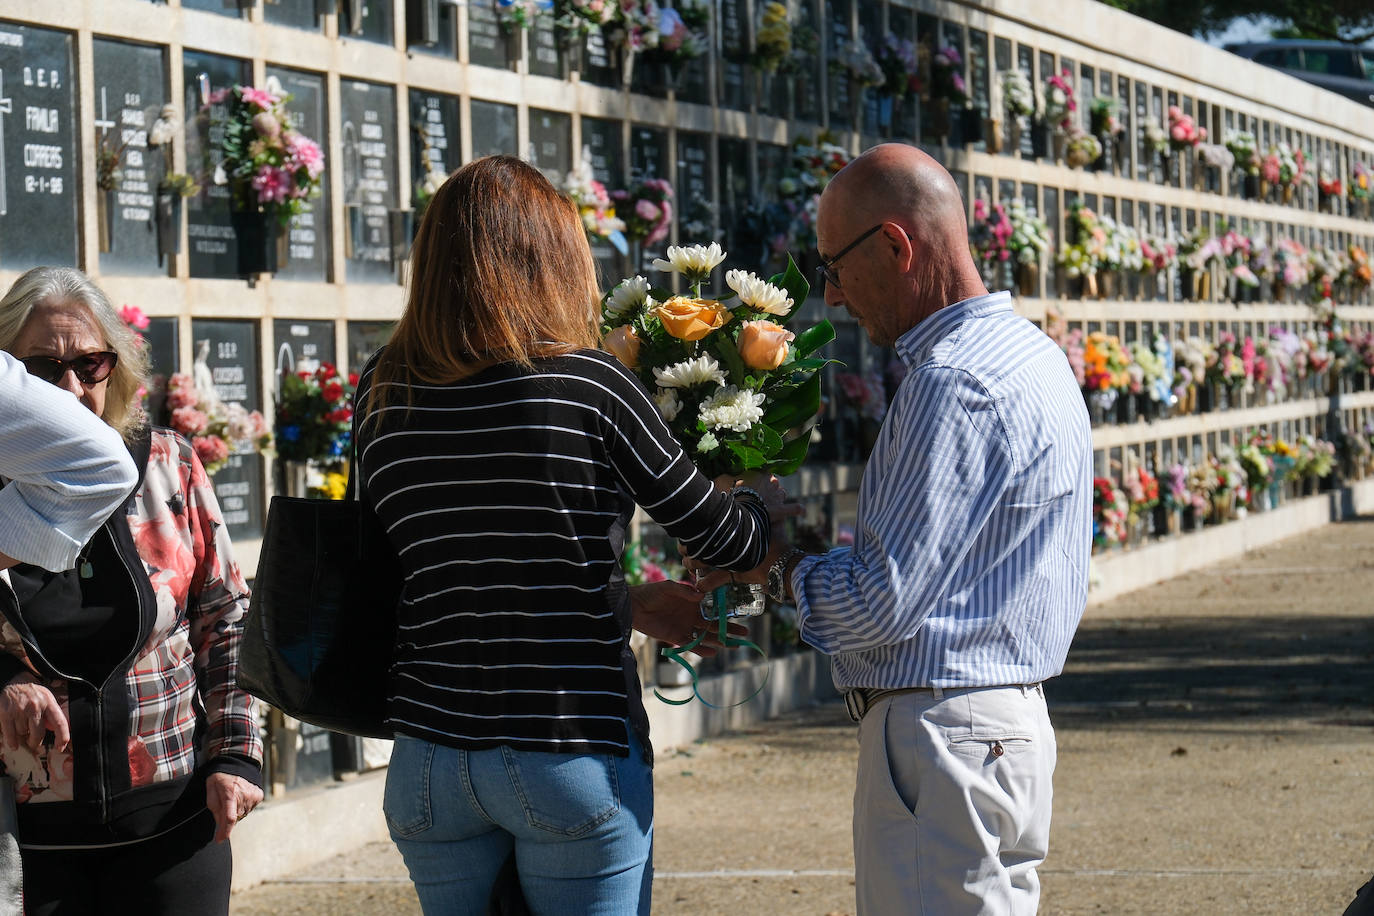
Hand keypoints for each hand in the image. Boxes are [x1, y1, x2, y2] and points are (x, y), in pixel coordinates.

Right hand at [0, 673, 69, 753]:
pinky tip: (14, 744)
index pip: (60, 723)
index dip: (62, 737)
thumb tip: (56, 732)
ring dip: (22, 734)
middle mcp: (36, 706)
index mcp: (49, 702)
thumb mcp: (46, 699)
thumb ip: (51, 714)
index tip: (60, 747)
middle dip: (35, 741)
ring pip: (23, 733)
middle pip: (38, 733)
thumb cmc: (31, 694)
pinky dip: (12, 741)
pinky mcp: (6, 713)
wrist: (12, 682)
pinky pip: (10, 735)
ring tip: (21, 726)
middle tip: (33, 742)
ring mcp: (20, 710)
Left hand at [206, 772, 263, 842]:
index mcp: (230, 794)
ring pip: (243, 815)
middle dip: (227, 817)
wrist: (237, 764)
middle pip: (235, 818)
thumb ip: (215, 809)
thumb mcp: (211, 791)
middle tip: (224, 805)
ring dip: (236, 812)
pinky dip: (244, 807)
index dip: (225, 830)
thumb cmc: (220, 778)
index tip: (220, 839)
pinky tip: (241, 797)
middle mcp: (244, 795)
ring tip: (233, 798)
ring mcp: (253, 795)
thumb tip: (221, 824)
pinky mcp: (259, 795)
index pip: (229, 817)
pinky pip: (250, 809)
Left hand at [629, 580, 746, 656]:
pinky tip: (713, 652)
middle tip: (745, 635)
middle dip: (729, 630)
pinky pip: (691, 644)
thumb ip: (684, 591)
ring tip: (734, 646)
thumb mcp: (668, 587)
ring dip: (719, 641)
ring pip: (706, 636)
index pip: (714, 609)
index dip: (727, 613)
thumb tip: (700, 595)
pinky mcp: (675, 637)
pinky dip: (701, 649)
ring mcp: (685, 627)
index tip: (741, 615)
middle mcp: (692, 615)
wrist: (634, 606)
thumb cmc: (651, 592)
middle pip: (715, 625)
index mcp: (693, 602)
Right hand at [717, 472, 805, 522]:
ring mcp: (777, 496)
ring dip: (778, 496)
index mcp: (758, 472)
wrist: (737, 512)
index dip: (757, 476)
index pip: (762, 470)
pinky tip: (801, 510)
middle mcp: (770, 482)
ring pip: (781, 492)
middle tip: (758, 494)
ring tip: (771, 502)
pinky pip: (793, 508)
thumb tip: (716, 475)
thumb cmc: (727, 494)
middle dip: (767, 486)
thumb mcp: (720, 481)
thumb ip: (721, 477)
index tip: (751, 482)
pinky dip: (797, 509)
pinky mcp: (781, 510)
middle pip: (772, 481)